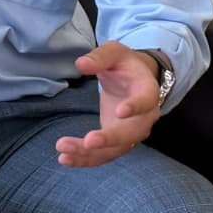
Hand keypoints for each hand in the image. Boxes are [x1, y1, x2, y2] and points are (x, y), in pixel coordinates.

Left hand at [55, 41, 164, 168]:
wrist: (132, 81)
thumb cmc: (124, 65)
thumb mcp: (114, 53)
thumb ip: (100, 57)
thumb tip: (81, 64)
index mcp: (148, 90)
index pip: (146, 100)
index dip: (135, 106)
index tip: (120, 111)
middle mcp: (145, 116)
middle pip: (132, 133)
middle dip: (110, 139)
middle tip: (88, 141)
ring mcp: (132, 133)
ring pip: (115, 149)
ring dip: (90, 154)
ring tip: (64, 152)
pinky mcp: (118, 143)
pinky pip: (104, 155)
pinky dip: (85, 159)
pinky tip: (65, 158)